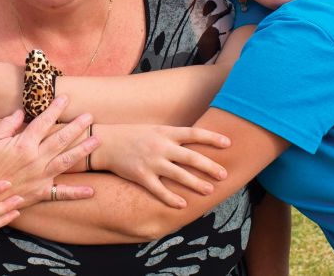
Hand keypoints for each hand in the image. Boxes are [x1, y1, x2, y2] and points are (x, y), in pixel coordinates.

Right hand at [0, 96, 99, 204]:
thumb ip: (7, 124)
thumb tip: (21, 112)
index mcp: (23, 145)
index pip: (43, 122)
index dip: (55, 109)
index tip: (65, 98)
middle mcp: (35, 160)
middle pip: (60, 139)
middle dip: (76, 126)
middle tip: (90, 117)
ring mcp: (40, 177)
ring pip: (66, 161)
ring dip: (83, 150)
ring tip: (97, 140)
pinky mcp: (39, 193)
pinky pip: (61, 193)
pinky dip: (76, 193)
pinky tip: (92, 190)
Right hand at [97, 124, 230, 208]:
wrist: (105, 143)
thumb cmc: (131, 135)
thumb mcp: (153, 129)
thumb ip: (172, 135)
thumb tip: (194, 140)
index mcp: (165, 132)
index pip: (193, 133)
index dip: (212, 138)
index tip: (229, 143)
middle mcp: (160, 146)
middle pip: (191, 157)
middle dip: (210, 167)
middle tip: (225, 174)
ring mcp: (151, 162)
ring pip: (179, 175)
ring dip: (196, 184)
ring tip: (209, 191)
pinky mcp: (140, 175)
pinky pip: (159, 190)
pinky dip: (172, 198)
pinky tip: (183, 204)